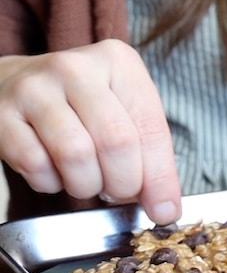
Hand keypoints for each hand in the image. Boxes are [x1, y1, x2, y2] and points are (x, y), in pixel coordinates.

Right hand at [0, 40, 181, 223]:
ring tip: (87, 180)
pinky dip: (50, 182)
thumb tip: (163, 206)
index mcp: (117, 62)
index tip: (164, 210)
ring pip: (75, 155)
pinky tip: (54, 171)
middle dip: (123, 183)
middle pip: (116, 142)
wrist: (11, 83)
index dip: (160, 177)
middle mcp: (76, 69)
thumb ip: (148, 151)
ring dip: (86, 184)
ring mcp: (34, 89)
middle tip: (118, 192)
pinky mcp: (2, 114)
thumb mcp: (122, 110)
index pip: (151, 128)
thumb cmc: (79, 103)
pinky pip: (35, 164)